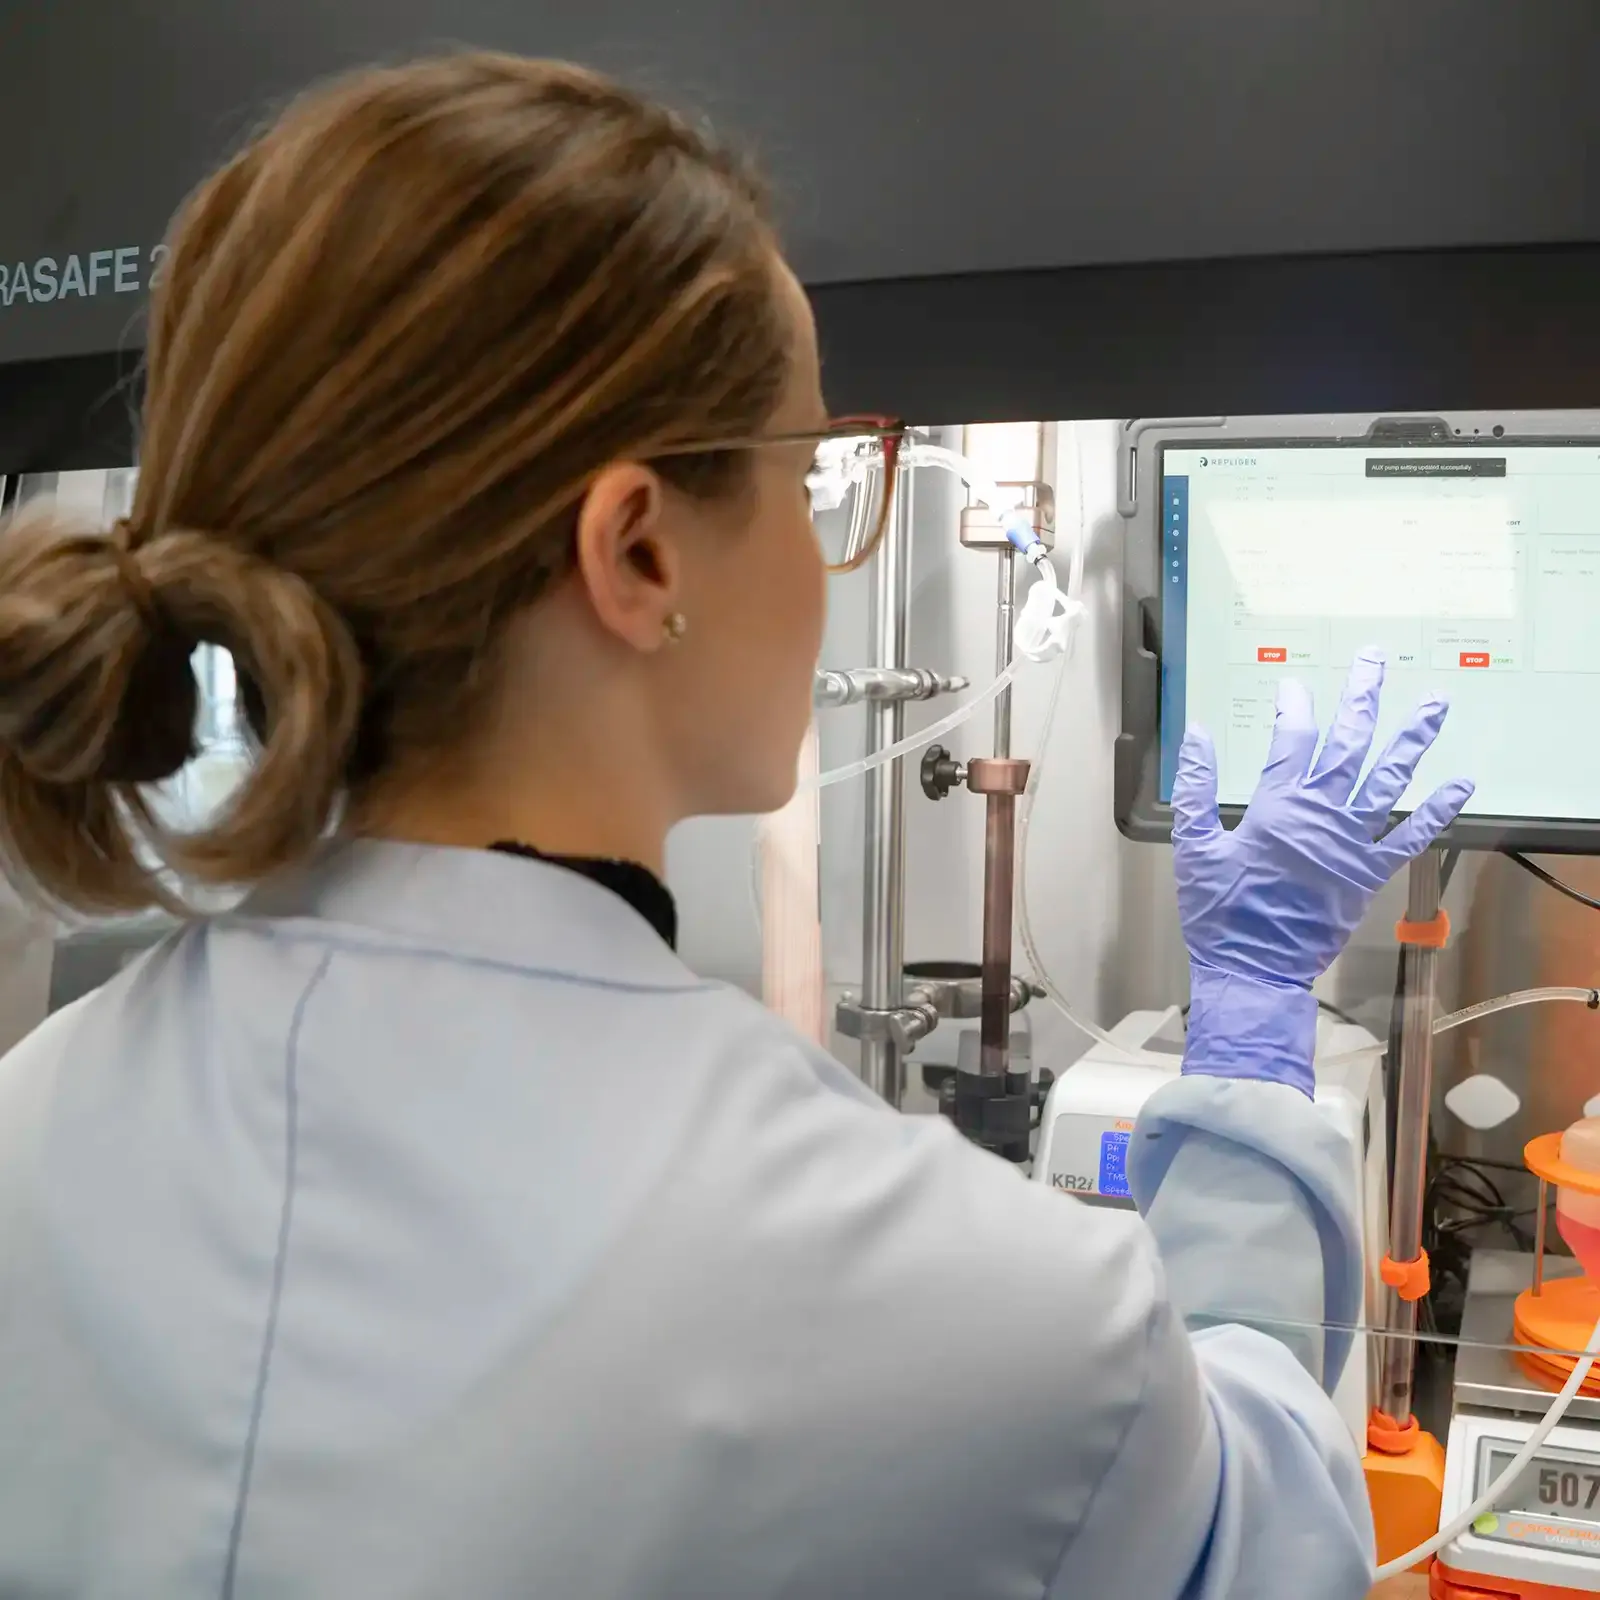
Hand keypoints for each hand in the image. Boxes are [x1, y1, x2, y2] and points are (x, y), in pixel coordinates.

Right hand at [1172, 652, 1472, 1092]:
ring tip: (1433, 705)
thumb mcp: (1192, 847)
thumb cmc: (1219, 912)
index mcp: (1276, 810)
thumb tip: (1198, 736)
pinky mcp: (1368, 875)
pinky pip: (1409, 838)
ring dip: (1411, 740)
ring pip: (1387, 781)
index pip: (1291, 743)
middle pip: (1348, 746)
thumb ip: (1195, 789)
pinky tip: (1461, 784)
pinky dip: (1438, 811)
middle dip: (1362, 699)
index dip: (1294, 708)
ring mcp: (1350, 846)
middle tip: (1375, 661)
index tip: (1293, 684)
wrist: (1253, 969)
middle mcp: (1320, 818)